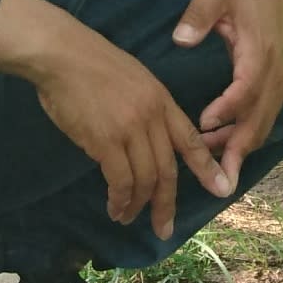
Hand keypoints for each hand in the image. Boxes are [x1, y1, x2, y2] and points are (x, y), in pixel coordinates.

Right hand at [0, 0, 230, 239]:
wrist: (61, 53)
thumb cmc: (89, 64)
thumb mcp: (132, 79)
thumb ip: (144, 110)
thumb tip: (142, 142)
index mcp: (161, 100)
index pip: (190, 140)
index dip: (206, 168)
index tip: (221, 190)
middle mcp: (152, 116)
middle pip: (168, 170)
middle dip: (167, 204)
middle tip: (164, 228)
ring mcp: (131, 128)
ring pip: (146, 179)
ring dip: (138, 205)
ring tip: (127, 217)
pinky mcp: (106, 140)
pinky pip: (120, 180)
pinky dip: (119, 199)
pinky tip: (114, 207)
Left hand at [173, 0, 282, 182]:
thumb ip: (198, 13)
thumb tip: (180, 40)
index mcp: (259, 49)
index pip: (248, 86)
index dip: (229, 108)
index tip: (204, 124)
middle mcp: (274, 73)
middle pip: (260, 118)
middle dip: (238, 149)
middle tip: (215, 176)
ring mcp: (278, 85)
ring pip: (262, 126)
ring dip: (239, 149)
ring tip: (210, 169)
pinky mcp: (275, 91)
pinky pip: (262, 122)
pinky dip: (244, 140)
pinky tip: (219, 150)